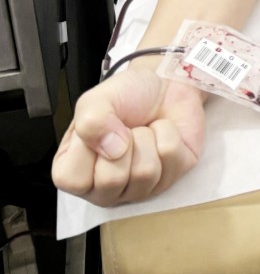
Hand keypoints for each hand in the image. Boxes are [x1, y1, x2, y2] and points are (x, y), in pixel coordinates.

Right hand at [53, 70, 205, 205]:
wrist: (165, 84)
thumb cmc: (126, 96)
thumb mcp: (95, 100)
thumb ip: (90, 122)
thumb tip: (112, 150)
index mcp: (74, 172)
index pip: (73, 180)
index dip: (87, 149)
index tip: (99, 129)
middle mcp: (104, 188)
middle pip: (112, 180)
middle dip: (124, 141)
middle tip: (125, 129)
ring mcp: (139, 189)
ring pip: (145, 172)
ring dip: (147, 137)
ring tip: (143, 130)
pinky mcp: (171, 177)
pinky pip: (171, 155)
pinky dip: (168, 132)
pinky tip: (161, 132)